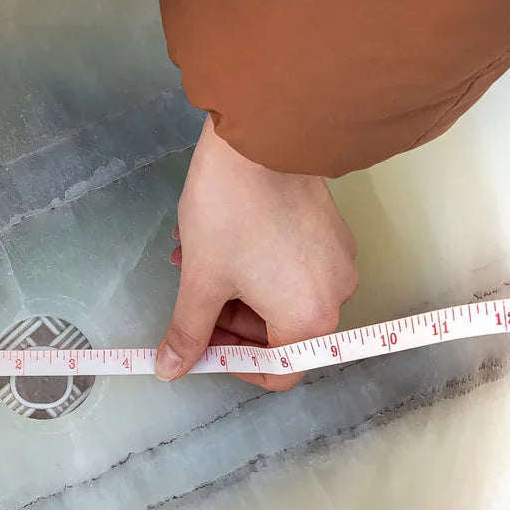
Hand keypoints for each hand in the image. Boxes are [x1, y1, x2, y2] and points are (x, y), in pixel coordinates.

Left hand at [156, 117, 357, 389]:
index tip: (201, 347)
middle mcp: (335, 294)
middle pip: (278, 334)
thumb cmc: (232, 214)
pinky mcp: (330, 231)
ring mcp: (337, 259)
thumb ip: (188, 333)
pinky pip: (292, 267)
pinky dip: (256, 267)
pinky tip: (215, 243)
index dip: (233, 364)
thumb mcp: (201, 282)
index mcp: (309, 319)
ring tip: (191, 263)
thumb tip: (171, 369)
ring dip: (235, 292)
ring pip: (280, 297)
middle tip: (190, 303)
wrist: (260, 138)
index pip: (278, 371)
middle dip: (228, 323)